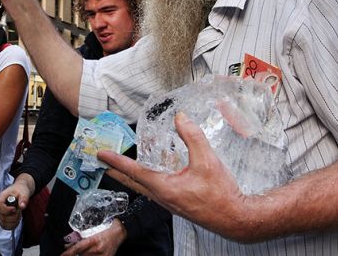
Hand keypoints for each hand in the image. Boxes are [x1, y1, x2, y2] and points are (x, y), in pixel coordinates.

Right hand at [0, 175, 33, 229]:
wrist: (21, 190)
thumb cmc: (21, 190)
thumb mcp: (24, 192)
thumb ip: (23, 199)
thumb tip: (22, 206)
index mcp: (2, 197)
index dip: (6, 210)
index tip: (14, 209)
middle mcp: (0, 206)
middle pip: (1, 216)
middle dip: (13, 216)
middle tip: (19, 211)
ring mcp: (1, 212)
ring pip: (3, 223)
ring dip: (13, 221)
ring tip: (19, 214)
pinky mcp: (4, 217)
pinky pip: (6, 226)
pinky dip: (12, 225)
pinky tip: (17, 219)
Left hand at [60, 219, 126, 255]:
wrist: (121, 232)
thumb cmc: (109, 228)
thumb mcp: (95, 229)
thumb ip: (84, 235)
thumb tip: (72, 239)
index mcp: (94, 240)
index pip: (78, 248)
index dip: (69, 252)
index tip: (62, 255)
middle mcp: (97, 250)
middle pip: (81, 254)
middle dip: (76, 252)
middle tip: (71, 248)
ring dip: (84, 254)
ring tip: (88, 248)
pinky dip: (90, 255)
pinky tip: (91, 252)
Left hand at [98, 112, 248, 239]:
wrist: (236, 218)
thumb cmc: (221, 194)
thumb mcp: (207, 160)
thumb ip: (192, 136)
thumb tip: (180, 118)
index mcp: (164, 188)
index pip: (134, 171)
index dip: (116, 160)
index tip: (101, 154)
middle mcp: (162, 197)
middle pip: (133, 182)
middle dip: (117, 171)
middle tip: (102, 162)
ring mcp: (169, 201)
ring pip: (143, 186)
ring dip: (131, 175)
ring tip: (122, 165)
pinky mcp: (177, 202)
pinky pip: (156, 189)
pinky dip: (147, 178)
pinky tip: (155, 170)